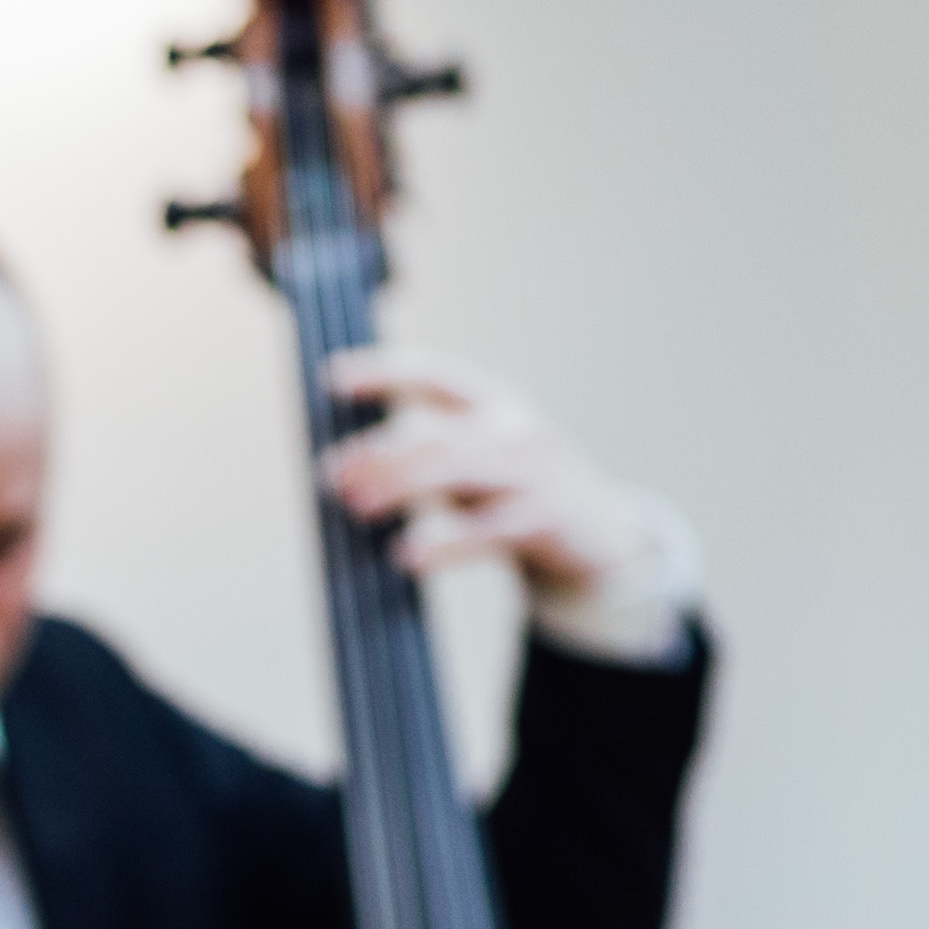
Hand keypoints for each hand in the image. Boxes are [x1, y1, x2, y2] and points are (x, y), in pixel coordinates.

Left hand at [322, 348, 692, 651]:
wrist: (596, 537)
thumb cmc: (512, 491)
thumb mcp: (474, 457)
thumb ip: (424, 452)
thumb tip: (343, 469)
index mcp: (491, 402)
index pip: (433, 375)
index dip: (384, 372)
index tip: (332, 378)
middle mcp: (513, 428)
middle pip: (437, 430)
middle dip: (379, 450)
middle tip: (332, 473)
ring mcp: (533, 471)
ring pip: (458, 468)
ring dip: (400, 484)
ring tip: (357, 505)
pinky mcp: (547, 517)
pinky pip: (490, 529)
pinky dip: (446, 542)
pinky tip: (409, 555)